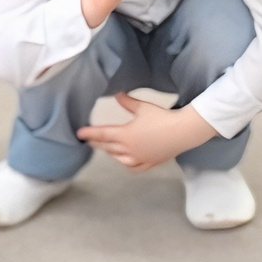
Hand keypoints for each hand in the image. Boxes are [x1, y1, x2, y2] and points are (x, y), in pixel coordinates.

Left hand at [76, 98, 215, 170]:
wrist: (182, 132)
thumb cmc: (162, 117)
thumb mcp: (143, 107)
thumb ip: (128, 102)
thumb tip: (117, 94)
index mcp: (125, 135)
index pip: (102, 135)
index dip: (89, 134)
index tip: (79, 134)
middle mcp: (129, 149)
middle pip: (108, 147)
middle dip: (98, 143)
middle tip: (90, 140)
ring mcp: (139, 158)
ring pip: (119, 158)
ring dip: (110, 153)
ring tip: (106, 148)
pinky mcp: (149, 163)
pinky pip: (133, 167)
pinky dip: (126, 163)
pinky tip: (124, 160)